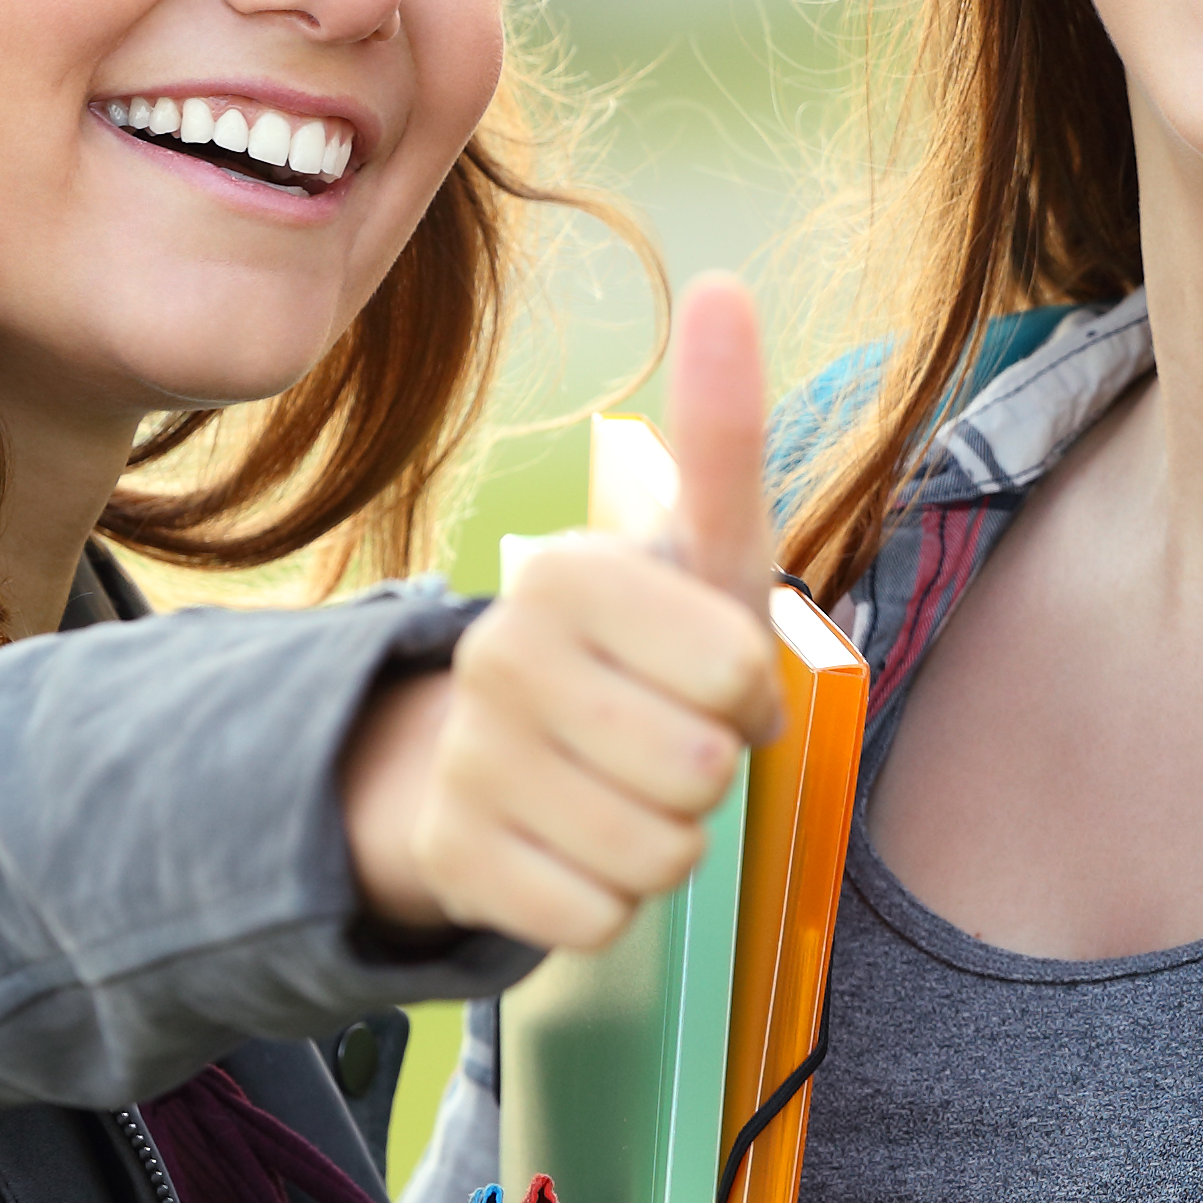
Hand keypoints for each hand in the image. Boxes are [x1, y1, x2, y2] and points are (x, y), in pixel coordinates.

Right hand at [341, 276, 787, 950]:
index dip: (751, 694)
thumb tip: (726, 284)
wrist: (496, 747)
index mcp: (568, 571)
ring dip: (667, 842)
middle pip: (701, 774)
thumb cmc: (641, 643)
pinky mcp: (451, 859)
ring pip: (655, 856)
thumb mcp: (700, 551)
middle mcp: (499, 655)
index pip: (739, 676)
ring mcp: (466, 760)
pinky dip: (609, 901)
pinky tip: (573, 846)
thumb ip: (723, 433)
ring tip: (623, 790)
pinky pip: (596, 918)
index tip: (711, 671)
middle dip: (711, 774)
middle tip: (665, 739)